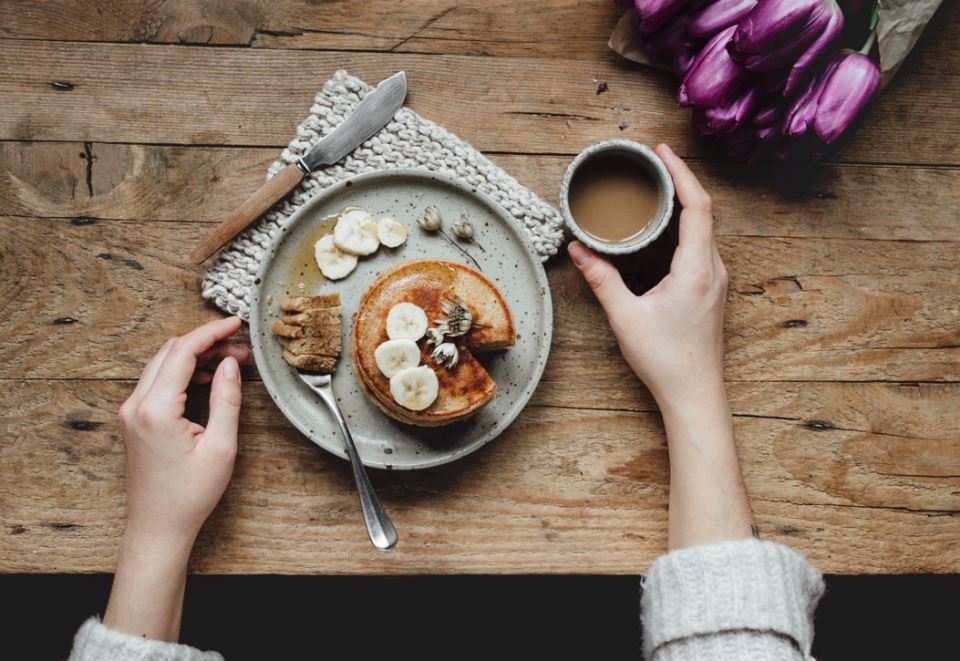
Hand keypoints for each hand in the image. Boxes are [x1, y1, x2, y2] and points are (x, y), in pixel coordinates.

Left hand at [117, 317, 249, 548]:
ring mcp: (130, 412)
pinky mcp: (134, 420)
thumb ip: (226, 400)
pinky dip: (182, 372)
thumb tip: (230, 364)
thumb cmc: (189, 495)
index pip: (182, 352)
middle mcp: (135, 406)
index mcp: (155, 409)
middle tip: (239, 348)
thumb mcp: (221, 447)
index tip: (236, 325)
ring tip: (229, 362)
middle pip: (170, 352)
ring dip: (194, 357)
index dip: (211, 333)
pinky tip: (207, 378)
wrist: (158, 527)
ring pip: (162, 364)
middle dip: (206, 342)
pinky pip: (157, 382)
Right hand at [569, 144, 752, 548]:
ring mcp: (716, 280)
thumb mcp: (626, 316)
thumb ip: (602, 278)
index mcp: (698, 268)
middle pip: (703, 211)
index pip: (697, 205)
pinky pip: (700, 247)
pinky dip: (683, 228)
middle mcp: (714, 269)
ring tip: (654, 190)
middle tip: (651, 164)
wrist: (695, 394)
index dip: (681, 173)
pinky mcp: (710, 291)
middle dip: (679, 182)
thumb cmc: (665, 359)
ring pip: (703, 230)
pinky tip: (661, 231)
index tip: (661, 152)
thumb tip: (579, 249)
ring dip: (681, 205)